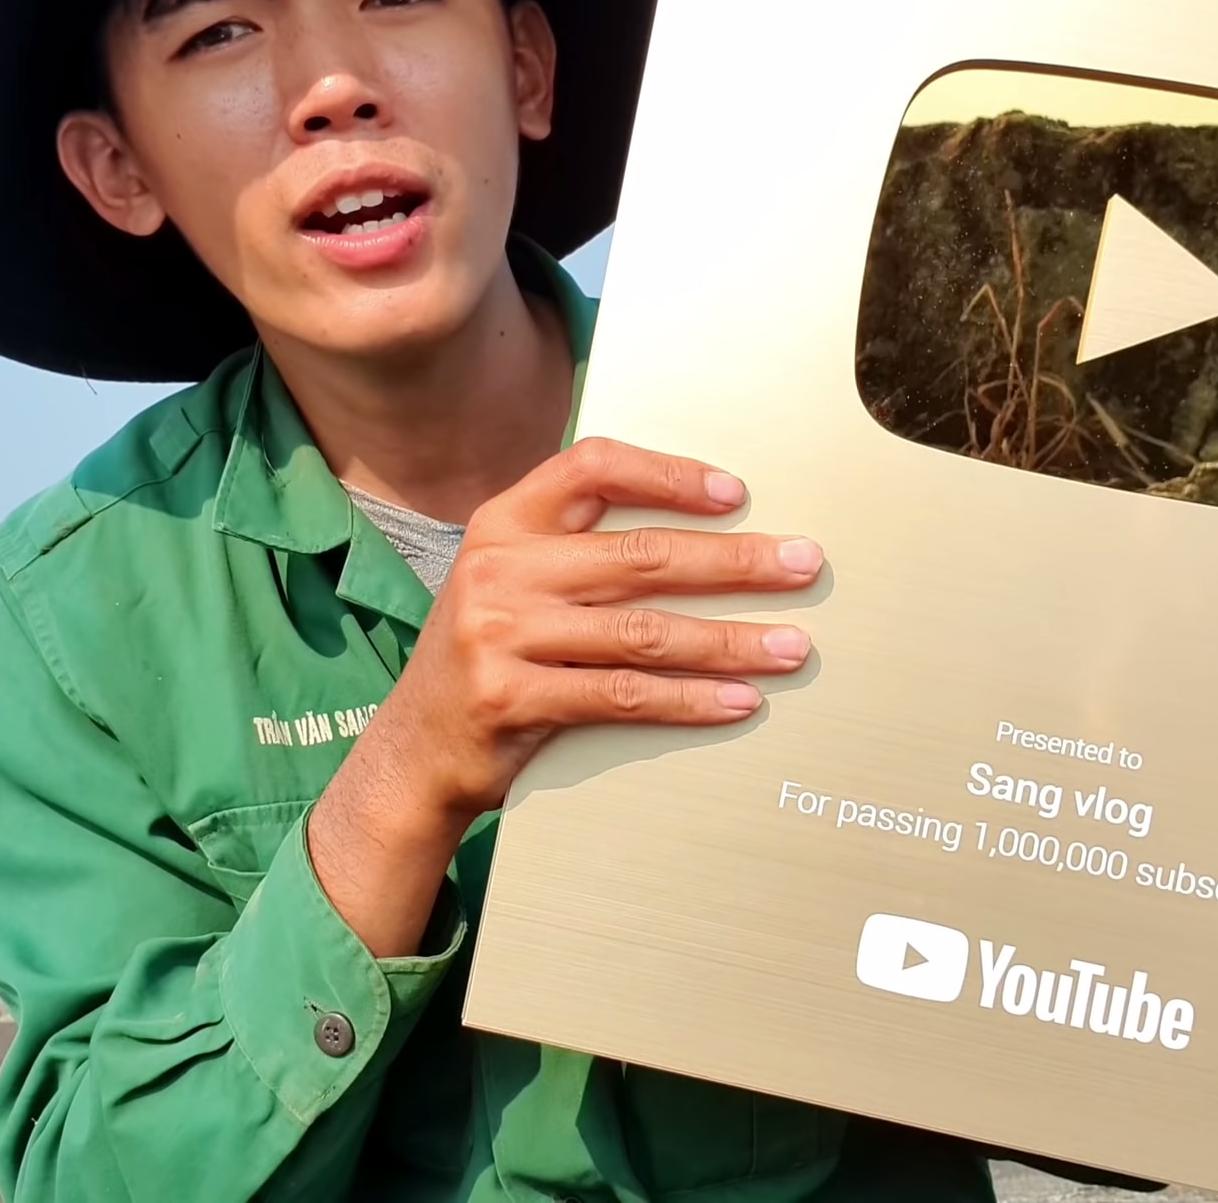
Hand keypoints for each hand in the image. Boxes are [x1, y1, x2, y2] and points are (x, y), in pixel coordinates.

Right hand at [308, 438, 821, 953]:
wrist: (414, 748)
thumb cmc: (488, 655)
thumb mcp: (511, 579)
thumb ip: (577, 548)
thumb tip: (703, 532)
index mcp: (503, 522)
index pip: (592, 468)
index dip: (668, 474)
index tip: (736, 493)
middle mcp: (499, 569)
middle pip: (640, 556)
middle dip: (735, 561)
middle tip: (803, 566)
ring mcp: (501, 634)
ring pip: (643, 632)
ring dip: (730, 640)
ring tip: (792, 646)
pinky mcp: (512, 698)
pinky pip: (624, 695)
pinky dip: (691, 699)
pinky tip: (740, 700)